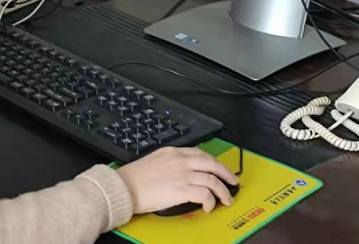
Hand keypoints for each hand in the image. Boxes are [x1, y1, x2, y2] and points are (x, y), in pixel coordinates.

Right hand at [117, 147, 238, 214]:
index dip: (213, 162)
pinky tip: (209, 206)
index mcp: (172, 152)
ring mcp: (182, 175)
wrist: (125, 186)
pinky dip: (211, 201)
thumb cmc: (134, 177)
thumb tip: (181, 172)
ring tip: (226, 199)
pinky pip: (205, 194)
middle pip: (211, 163)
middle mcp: (180, 161)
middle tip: (233, 181)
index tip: (219, 168)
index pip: (199, 153)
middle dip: (226, 173)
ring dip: (223, 191)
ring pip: (212, 180)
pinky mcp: (182, 190)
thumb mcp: (154, 160)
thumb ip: (169, 163)